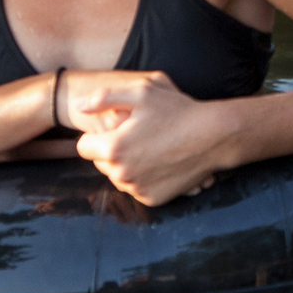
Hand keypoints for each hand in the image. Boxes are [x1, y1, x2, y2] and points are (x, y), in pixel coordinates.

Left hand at [59, 69, 230, 206]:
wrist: (212, 137)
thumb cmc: (177, 111)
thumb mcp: (142, 92)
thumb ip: (104, 97)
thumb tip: (79, 106)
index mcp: (113, 148)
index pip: (83, 146)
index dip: (97, 135)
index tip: (116, 127)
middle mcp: (121, 174)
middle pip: (100, 163)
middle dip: (111, 150)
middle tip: (136, 135)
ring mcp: (137, 189)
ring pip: (118, 177)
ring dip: (126, 165)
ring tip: (149, 147)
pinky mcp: (152, 199)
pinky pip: (136, 188)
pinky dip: (142, 178)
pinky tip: (159, 161)